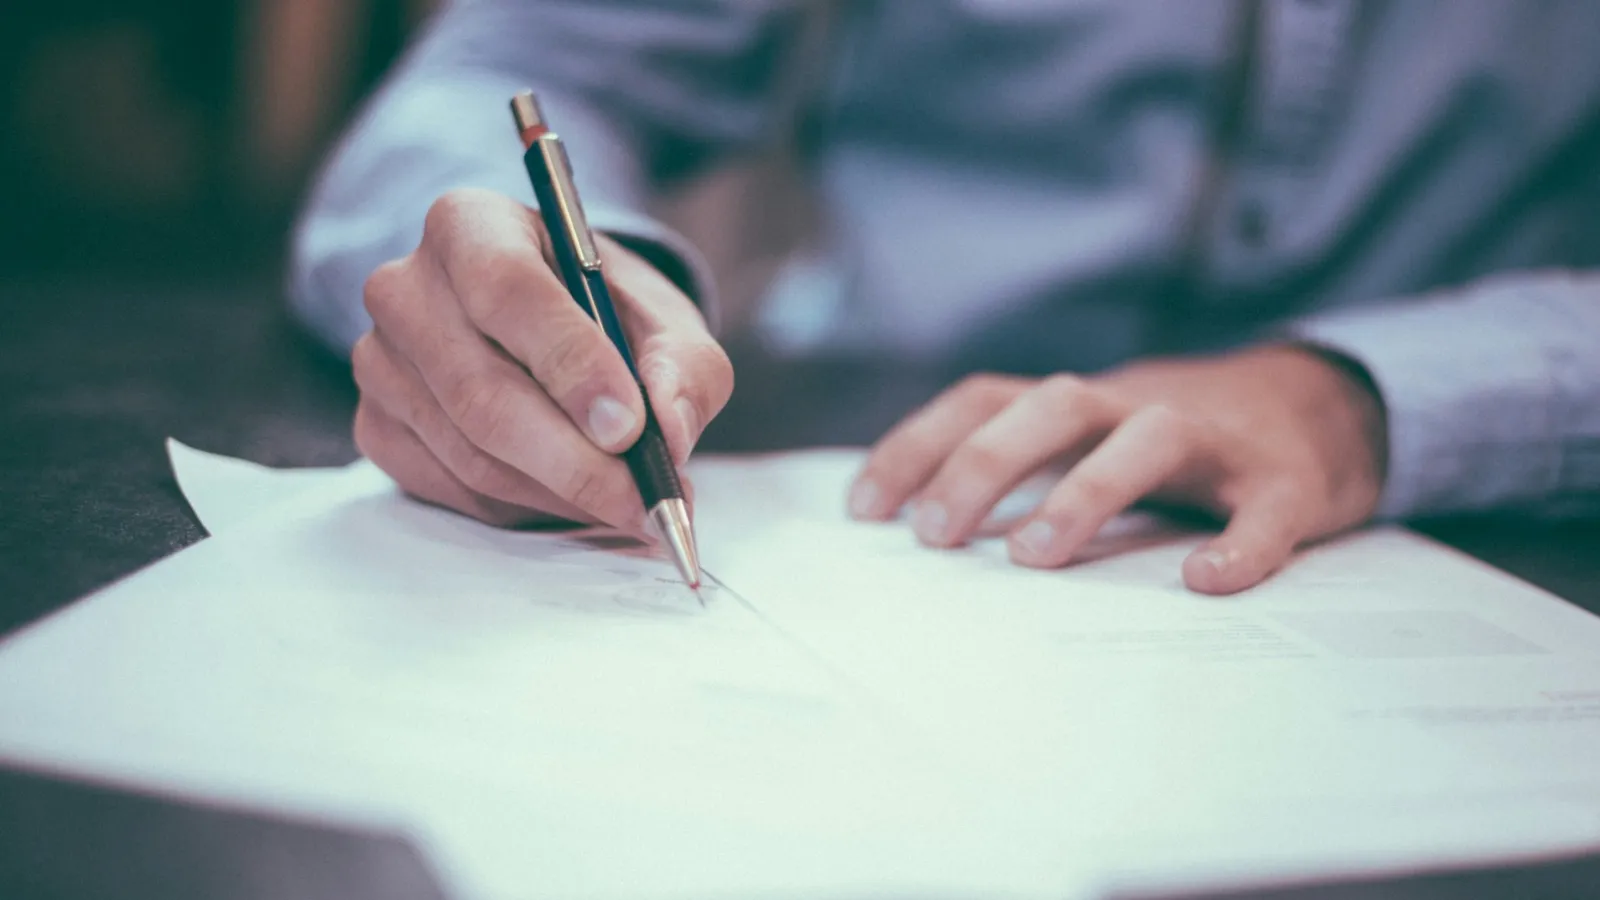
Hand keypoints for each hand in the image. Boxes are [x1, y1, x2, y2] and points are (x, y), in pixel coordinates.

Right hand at [352, 188, 731, 529]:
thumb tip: (670, 432)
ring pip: (471, 453)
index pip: (507, 290)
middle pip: (482, 391)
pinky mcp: (377, 426)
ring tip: (627, 504)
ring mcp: (380, 362)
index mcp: (470, 225)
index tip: (629, 427)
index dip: (570, 364)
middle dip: (575, 460)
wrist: (550, 329)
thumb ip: (683, 367)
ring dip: (560, 493)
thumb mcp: (665, 320)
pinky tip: (572, 498)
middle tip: (644, 500)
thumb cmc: (605, 313)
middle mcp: (406, 287)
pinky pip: (453, 488)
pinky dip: (525, 508)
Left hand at [848, 346, 1386, 593]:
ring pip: (1148, 438)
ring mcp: (1216, 440)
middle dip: (985, 463)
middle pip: (1053, 406)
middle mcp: (1137, 406)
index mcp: (1081, 404)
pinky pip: (1265, 509)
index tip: (864, 510)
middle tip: (934, 535)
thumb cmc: (1177, 443)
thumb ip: (1023, 468)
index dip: (919, 445)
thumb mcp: (1091, 439)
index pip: (984, 400)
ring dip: (1086, 490)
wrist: (1325, 408)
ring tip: (1033, 556)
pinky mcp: (1287, 481)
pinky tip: (1207, 581)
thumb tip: (918, 529)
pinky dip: (1240, 543)